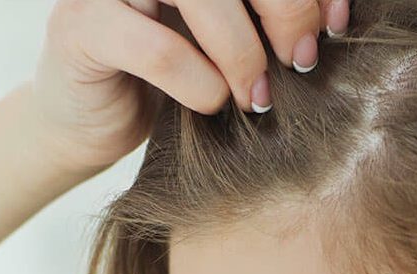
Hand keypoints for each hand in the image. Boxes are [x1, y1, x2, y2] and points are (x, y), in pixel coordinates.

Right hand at [30, 0, 348, 174]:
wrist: (98, 120)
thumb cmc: (178, 78)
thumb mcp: (234, 41)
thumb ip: (269, 18)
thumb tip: (333, 20)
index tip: (335, 24)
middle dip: (284, 6)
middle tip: (300, 60)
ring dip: (240, 47)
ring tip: (257, 95)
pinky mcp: (81, 27)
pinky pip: (154, 47)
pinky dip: (195, 81)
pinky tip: (211, 105)